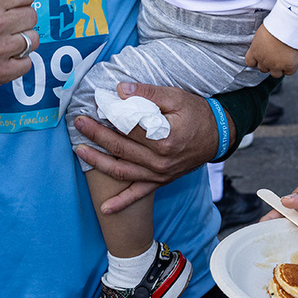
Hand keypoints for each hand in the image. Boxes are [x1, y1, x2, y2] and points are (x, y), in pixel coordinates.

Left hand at [73, 81, 222, 214]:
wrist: (218, 136)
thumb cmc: (197, 114)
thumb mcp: (176, 97)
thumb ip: (148, 93)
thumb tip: (120, 89)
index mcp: (164, 138)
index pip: (127, 126)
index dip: (109, 116)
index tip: (93, 106)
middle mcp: (160, 160)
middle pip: (120, 147)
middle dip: (95, 135)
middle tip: (79, 123)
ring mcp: (159, 174)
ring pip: (121, 170)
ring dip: (97, 162)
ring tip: (79, 151)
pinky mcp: (161, 181)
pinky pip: (138, 194)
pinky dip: (121, 203)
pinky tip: (105, 208)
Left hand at [245, 24, 297, 76]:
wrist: (289, 25)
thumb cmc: (276, 24)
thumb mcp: (262, 33)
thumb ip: (261, 43)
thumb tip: (264, 45)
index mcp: (255, 51)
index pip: (250, 62)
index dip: (256, 60)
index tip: (261, 57)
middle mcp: (264, 60)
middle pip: (263, 69)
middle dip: (268, 63)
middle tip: (275, 55)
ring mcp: (276, 65)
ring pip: (275, 74)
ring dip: (279, 68)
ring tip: (284, 58)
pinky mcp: (289, 66)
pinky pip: (289, 72)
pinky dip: (291, 67)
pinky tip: (292, 59)